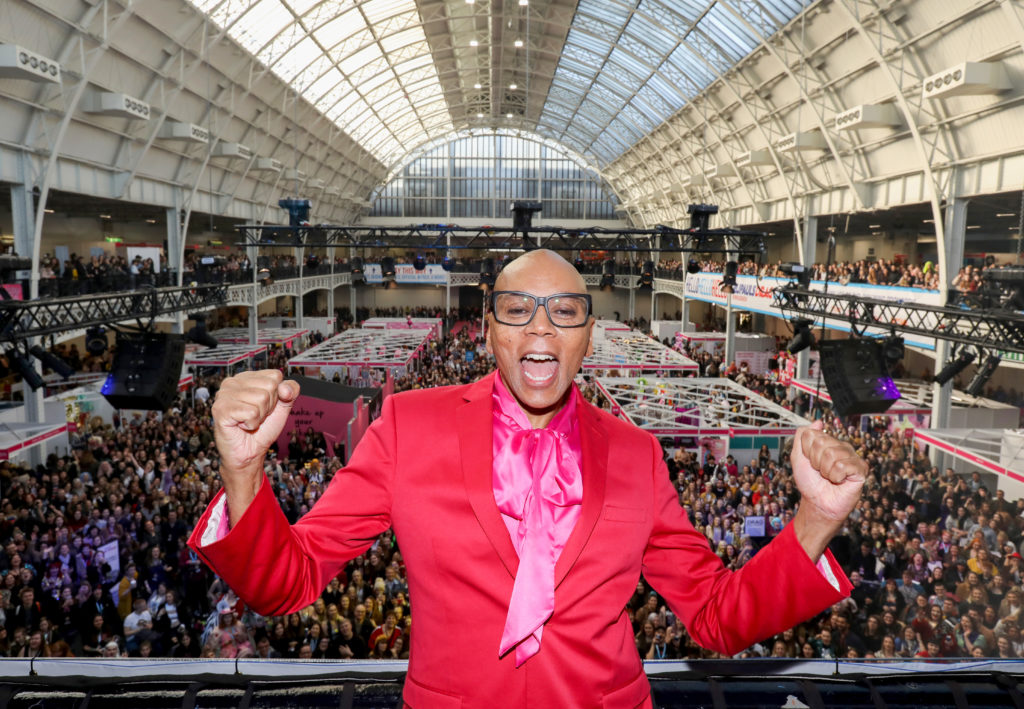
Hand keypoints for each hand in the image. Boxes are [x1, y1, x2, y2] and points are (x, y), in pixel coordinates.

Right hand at [211, 370, 299, 522]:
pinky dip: (252, 424)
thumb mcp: (283, 407)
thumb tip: (285, 387)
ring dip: (260, 416)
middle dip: (268, 406)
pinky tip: (241, 426)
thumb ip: (291, 391)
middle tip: (256, 416)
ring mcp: (224, 394)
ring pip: (261, 399)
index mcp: (246, 377)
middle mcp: (232, 382)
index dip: (277, 395)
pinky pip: (251, 412)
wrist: (250, 453)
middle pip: (269, 386)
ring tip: (248, 421)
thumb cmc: (262, 429)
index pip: (275, 375)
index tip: (265, 407)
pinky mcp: (220, 409)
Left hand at [790, 421, 865, 560]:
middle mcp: (841, 446)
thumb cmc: (810, 483)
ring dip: (825, 471)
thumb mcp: (798, 458)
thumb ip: (802, 437)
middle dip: (815, 462)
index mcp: (827, 442)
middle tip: (821, 472)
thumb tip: (817, 422)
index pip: (811, 434)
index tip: (811, 463)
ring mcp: (852, 457)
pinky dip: (836, 477)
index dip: (806, 452)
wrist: (818, 504)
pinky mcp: (861, 469)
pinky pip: (842, 466)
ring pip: (831, 454)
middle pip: (820, 443)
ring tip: (830, 477)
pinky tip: (840, 481)